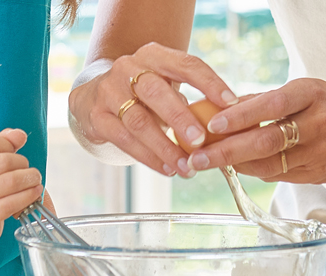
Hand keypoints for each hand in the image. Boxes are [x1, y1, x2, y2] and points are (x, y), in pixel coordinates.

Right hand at [0, 128, 42, 252]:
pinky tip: (34, 192)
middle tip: (28, 171)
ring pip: (11, 181)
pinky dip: (30, 195)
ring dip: (30, 179)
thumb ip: (1, 145)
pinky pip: (14, 202)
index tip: (13, 152)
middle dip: (23, 164)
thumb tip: (19, 134)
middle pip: (3, 161)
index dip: (7, 144)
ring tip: (34, 180)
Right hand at [69, 42, 238, 177]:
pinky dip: (148, 157)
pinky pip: (124, 139)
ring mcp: (109, 92)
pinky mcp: (98, 116)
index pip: (186, 64)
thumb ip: (190, 101)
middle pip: (157, 92)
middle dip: (181, 119)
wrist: (94, 97)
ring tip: (186, 167)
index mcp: (154, 55)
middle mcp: (128, 68)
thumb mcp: (165, 87)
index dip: (209, 83)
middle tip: (200, 142)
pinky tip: (166, 169)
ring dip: (165, 147)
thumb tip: (226, 125)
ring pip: (139, 121)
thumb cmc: (143, 95)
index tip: (231, 104)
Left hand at [186, 78, 325, 182]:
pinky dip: (255, 171)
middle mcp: (317, 123)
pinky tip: (238, 168)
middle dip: (226, 152)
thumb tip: (222, 110)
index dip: (239, 117)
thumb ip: (265, 102)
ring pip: (269, 164)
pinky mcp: (318, 174)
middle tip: (197, 159)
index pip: (270, 105)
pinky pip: (278, 175)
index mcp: (311, 94)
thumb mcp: (305, 91)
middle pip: (265, 141)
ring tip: (209, 163)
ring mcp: (319, 152)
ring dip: (235, 166)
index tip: (211, 125)